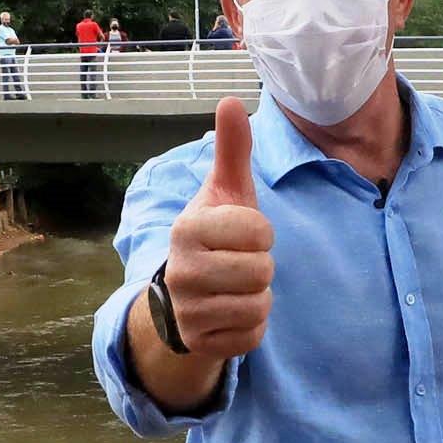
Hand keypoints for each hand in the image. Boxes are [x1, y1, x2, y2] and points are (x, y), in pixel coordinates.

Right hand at [163, 97, 273, 360]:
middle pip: (261, 272)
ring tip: (237, 286)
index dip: (262, 233)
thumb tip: (231, 99)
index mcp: (187, 229)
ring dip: (259, 296)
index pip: (258, 232)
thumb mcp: (225, 191)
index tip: (243, 234)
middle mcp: (180, 271)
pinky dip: (252, 325)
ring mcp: (187, 311)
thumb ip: (232, 149)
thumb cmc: (216, 234)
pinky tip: (232, 311)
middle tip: (240, 262)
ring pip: (258, 305)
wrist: (185, 292)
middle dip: (261, 266)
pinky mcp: (200, 343)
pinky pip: (251, 336)